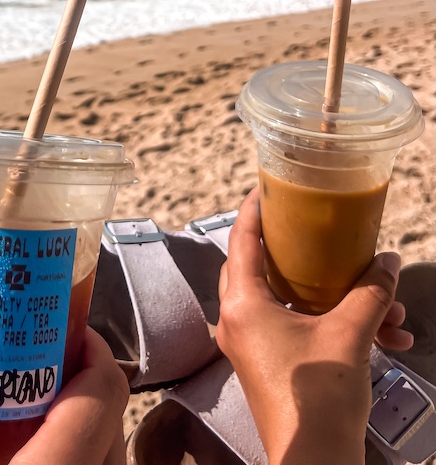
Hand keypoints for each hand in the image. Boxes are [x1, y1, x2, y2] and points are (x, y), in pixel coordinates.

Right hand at [0, 327, 127, 464]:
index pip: (103, 391)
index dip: (93, 351)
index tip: (65, 332)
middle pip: (115, 417)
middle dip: (88, 382)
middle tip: (46, 363)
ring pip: (114, 451)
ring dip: (91, 421)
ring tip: (46, 404)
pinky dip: (89, 451)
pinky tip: (46, 446)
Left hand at [216, 188, 412, 464]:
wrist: (317, 463)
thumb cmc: (319, 399)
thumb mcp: (350, 335)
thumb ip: (370, 292)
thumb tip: (387, 262)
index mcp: (242, 303)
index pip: (242, 239)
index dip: (255, 209)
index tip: (268, 187)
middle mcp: (238, 320)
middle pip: (262, 266)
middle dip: (302, 253)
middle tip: (321, 232)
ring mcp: (252, 345)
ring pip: (292, 303)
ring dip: (339, 300)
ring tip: (387, 310)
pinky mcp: (270, 365)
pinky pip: (300, 329)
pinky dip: (336, 325)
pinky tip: (386, 335)